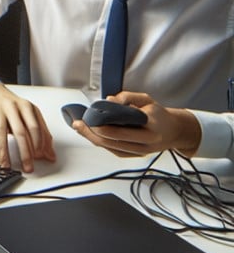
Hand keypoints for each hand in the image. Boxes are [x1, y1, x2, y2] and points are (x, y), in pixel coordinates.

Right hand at [0, 81, 55, 171]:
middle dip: (24, 153)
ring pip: (1, 133)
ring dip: (4, 152)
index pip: (35, 128)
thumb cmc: (13, 105)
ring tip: (6, 165)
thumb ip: (42, 133)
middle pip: (20, 132)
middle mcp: (12, 107)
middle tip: (27, 166)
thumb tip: (50, 155)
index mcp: (26, 106)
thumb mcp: (30, 114)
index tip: (39, 157)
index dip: (38, 144)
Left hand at [70, 92, 201, 156]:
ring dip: (92, 138)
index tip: (90, 118)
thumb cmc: (159, 115)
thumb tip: (109, 100)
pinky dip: (100, 142)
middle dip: (92, 132)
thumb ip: (127, 97)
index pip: (123, 129)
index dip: (104, 125)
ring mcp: (140, 152)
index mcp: (151, 127)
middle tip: (78, 123)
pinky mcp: (134, 155)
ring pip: (111, 148)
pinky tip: (90, 135)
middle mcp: (146, 143)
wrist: (174, 132)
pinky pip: (114, 151)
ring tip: (79, 128)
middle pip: (113, 141)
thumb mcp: (147, 100)